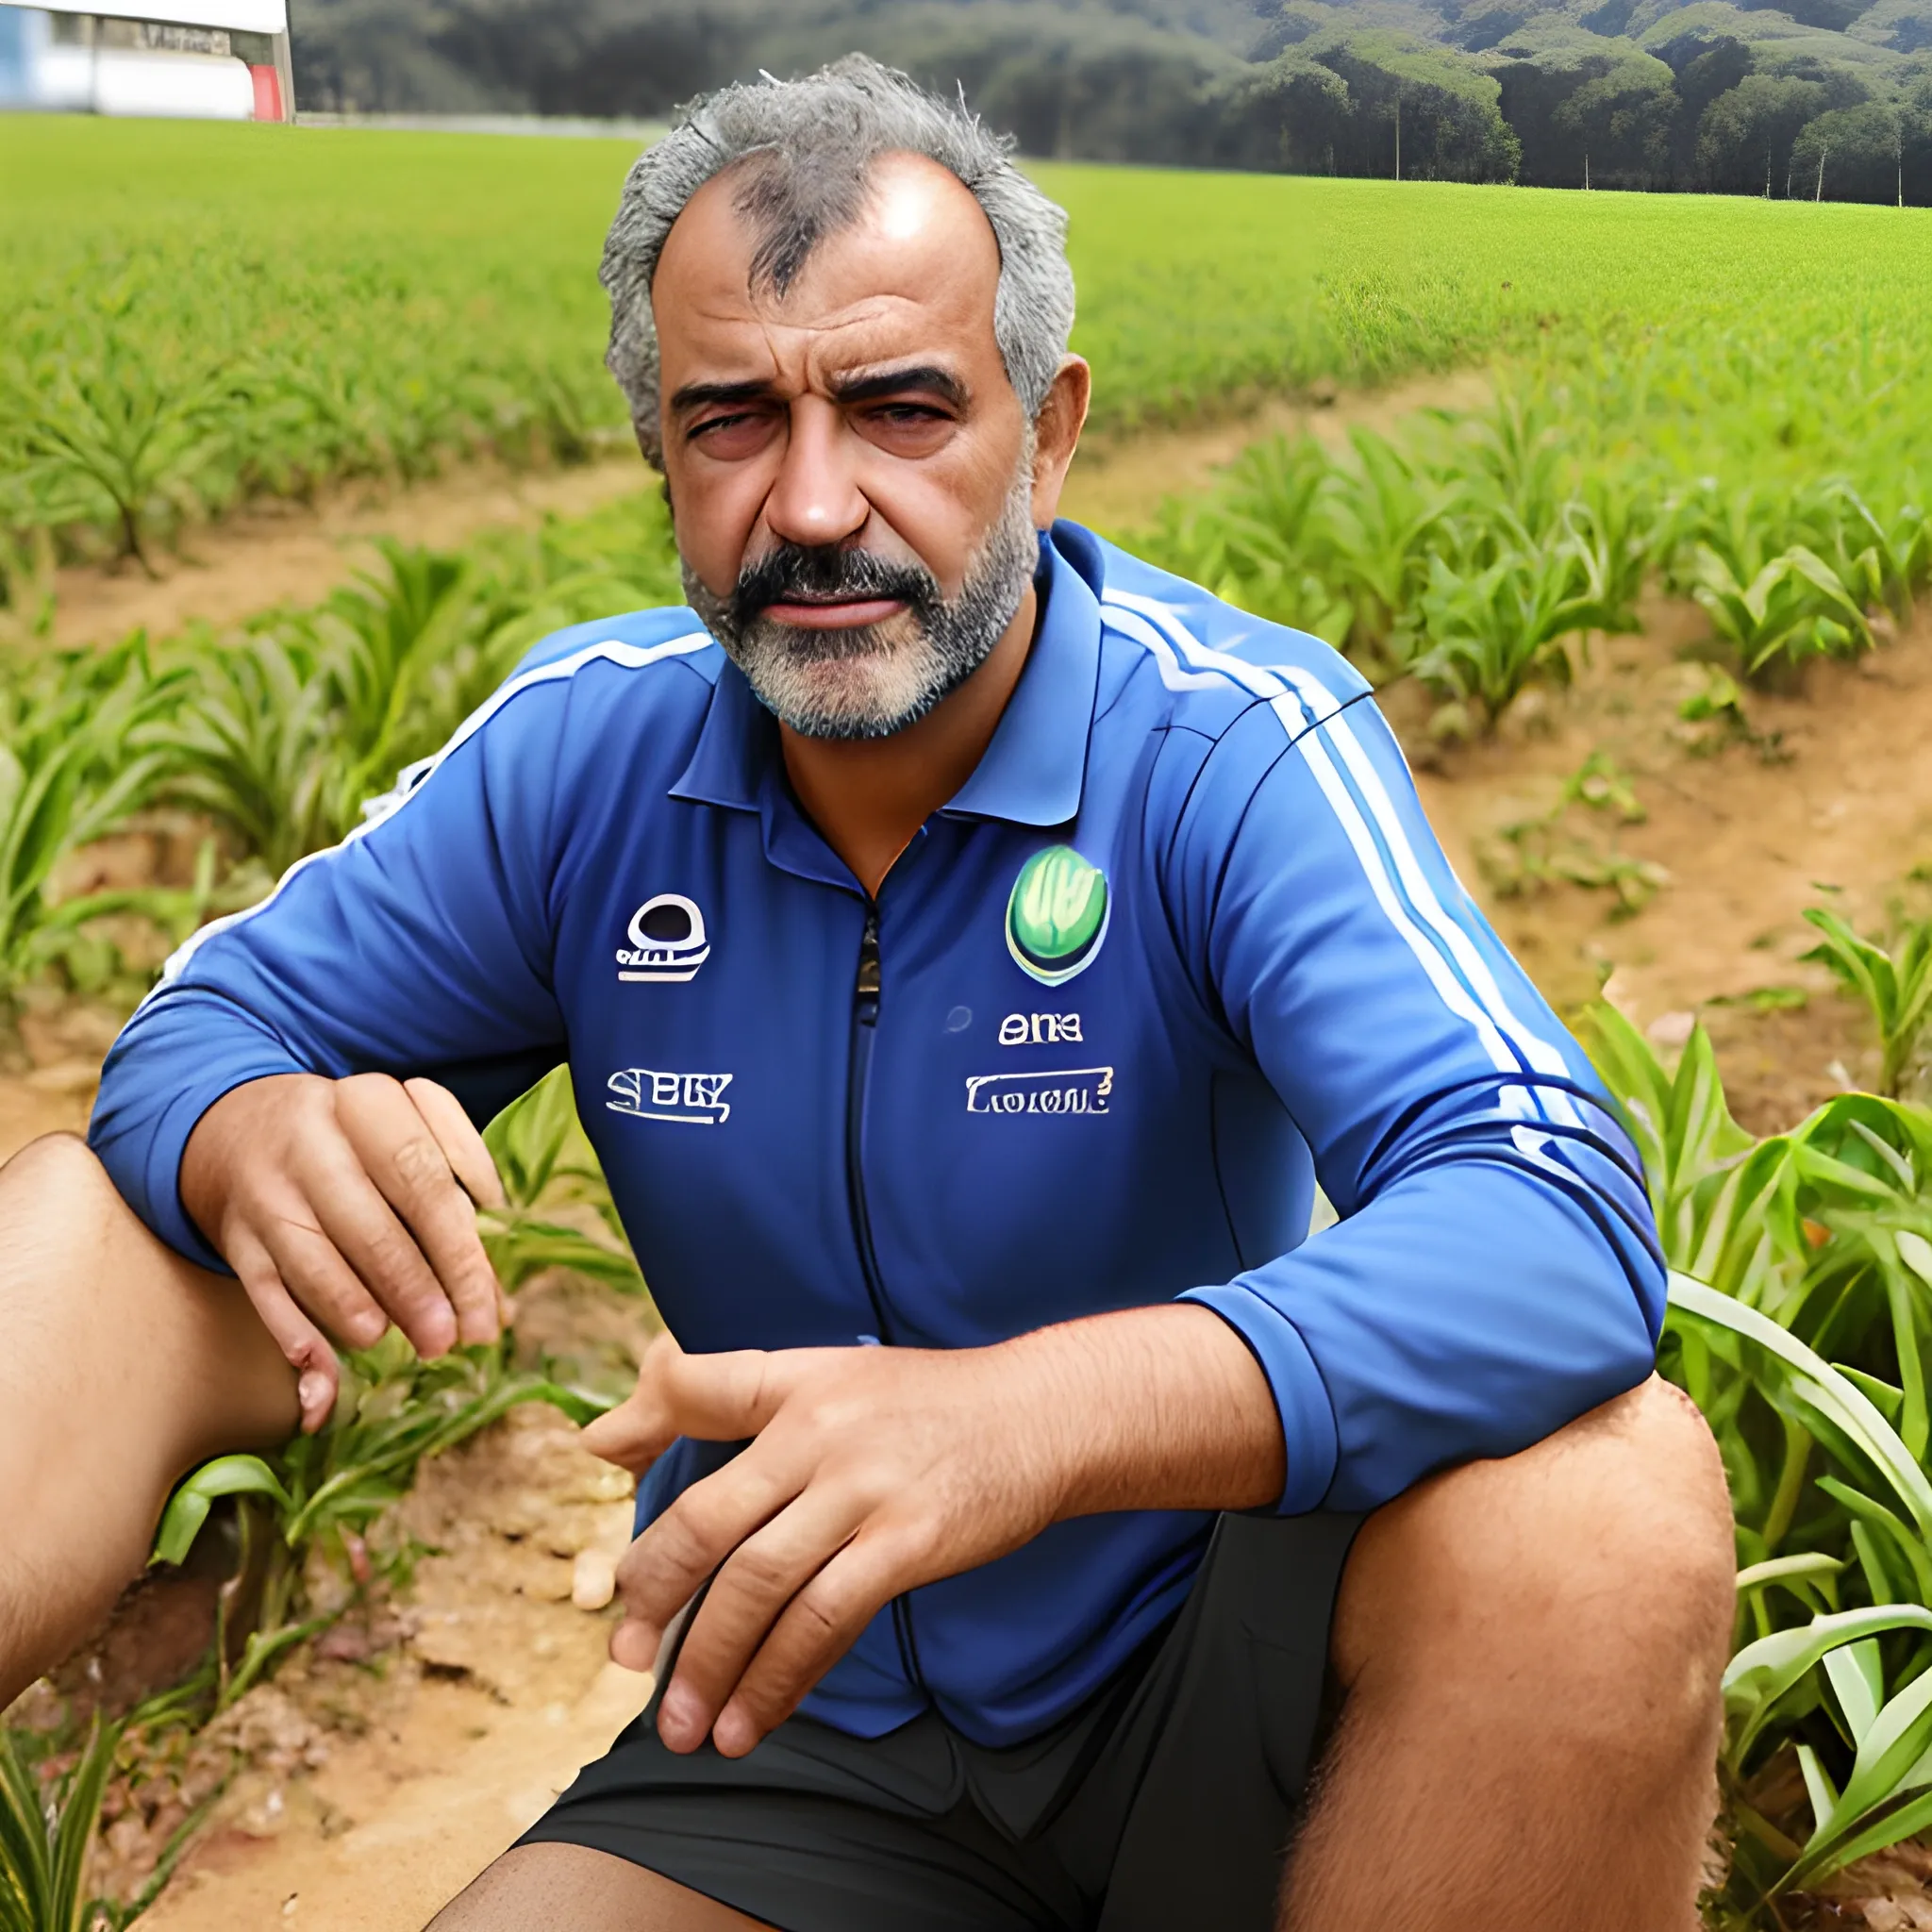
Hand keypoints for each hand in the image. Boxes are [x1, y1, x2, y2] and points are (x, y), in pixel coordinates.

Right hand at [181, 1072, 507, 1431]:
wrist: (242, 1126)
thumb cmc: (357, 1145)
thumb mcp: (406, 1140)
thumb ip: (454, 1208)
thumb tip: (499, 1303)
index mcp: (369, 1103)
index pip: (422, 1175)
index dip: (459, 1244)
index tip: (490, 1298)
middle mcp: (309, 1139)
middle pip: (372, 1224)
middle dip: (421, 1289)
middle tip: (458, 1338)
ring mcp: (265, 1189)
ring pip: (314, 1260)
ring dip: (364, 1313)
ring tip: (412, 1345)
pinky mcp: (236, 1236)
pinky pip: (265, 1293)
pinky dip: (298, 1336)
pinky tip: (326, 1375)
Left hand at [581, 1334, 1067, 1757]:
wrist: (1045, 1415)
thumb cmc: (928, 1405)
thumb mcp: (832, 1376)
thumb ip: (730, 1398)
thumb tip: (604, 1437)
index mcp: (797, 1379)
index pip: (694, 1388)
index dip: (637, 1431)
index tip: (603, 1470)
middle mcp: (820, 1430)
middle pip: (707, 1521)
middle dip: (653, 1599)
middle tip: (625, 1658)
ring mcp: (864, 1488)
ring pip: (759, 1586)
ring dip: (710, 1666)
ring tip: (682, 1726)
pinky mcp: (909, 1541)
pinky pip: (825, 1620)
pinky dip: (781, 1677)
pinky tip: (756, 1718)